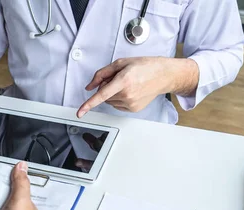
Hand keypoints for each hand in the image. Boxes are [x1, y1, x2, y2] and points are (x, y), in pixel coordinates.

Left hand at [77, 57, 198, 116]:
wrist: (163, 75)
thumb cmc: (145, 66)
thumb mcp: (121, 63)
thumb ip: (102, 73)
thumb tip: (90, 86)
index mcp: (124, 80)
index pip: (101, 95)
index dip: (88, 104)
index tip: (80, 113)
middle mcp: (127, 94)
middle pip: (104, 95)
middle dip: (107, 86)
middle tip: (119, 78)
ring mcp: (131, 103)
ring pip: (110, 101)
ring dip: (113, 93)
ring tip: (127, 83)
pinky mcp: (133, 109)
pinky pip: (117, 105)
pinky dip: (119, 98)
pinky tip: (130, 90)